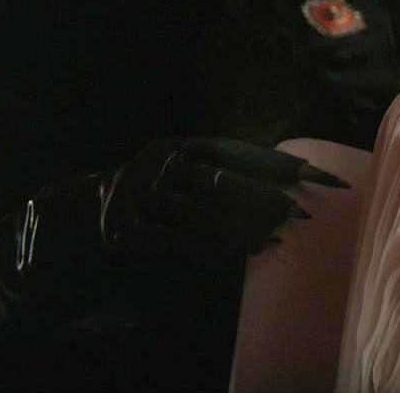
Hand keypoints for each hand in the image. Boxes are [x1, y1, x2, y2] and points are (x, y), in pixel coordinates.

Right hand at [99, 136, 347, 262]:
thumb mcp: (185, 173)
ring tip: (275, 237)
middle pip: (219, 180)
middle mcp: (158, 163)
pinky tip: (239, 254)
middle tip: (298, 212)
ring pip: (200, 212)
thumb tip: (284, 183)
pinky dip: (210, 248)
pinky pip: (176, 240)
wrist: (85, 210)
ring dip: (240, 228)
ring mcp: (138, 194)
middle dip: (262, 198)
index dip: (273, 164)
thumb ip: (224, 173)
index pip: (236, 152)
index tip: (314, 173)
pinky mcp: (125, 229)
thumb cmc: (156, 194)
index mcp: (179, 145)